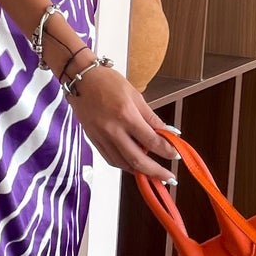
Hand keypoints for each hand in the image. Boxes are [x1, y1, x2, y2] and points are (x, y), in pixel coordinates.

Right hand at [65, 63, 175, 180]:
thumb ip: (151, 117)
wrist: (80, 78)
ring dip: (139, 171)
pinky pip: (110, 159)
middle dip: (155, 171)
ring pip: (122, 163)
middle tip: (168, 177)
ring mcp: (101, 136)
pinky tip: (133, 165)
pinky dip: (123, 165)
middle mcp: (113, 129)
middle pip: (137, 159)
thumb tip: (167, 132)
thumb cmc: (107, 81)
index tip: (175, 155)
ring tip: (152, 173)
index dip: (166, 151)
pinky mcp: (93, 140)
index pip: (151, 141)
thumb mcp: (135, 95)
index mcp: (126, 115)